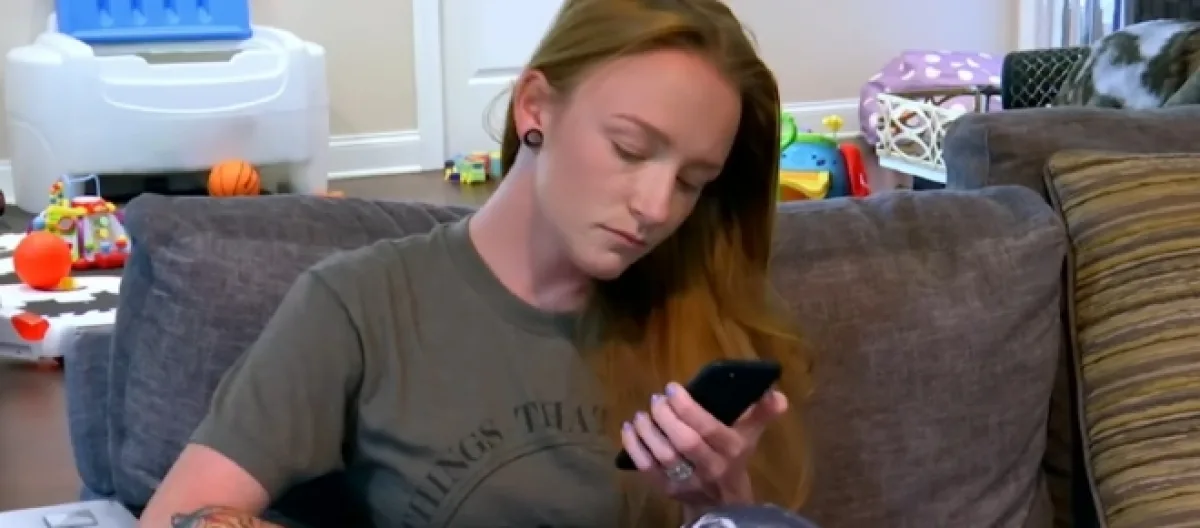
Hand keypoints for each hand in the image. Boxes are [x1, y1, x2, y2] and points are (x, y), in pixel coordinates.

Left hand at [619, 382, 788, 508]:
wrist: (724, 501)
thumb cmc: (734, 458)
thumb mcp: (750, 434)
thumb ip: (762, 412)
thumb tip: (776, 394)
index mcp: (731, 449)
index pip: (708, 429)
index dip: (687, 408)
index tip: (672, 388)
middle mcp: (710, 467)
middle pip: (684, 442)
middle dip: (666, 417)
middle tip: (656, 399)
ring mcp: (688, 481)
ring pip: (663, 455)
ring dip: (647, 431)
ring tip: (642, 413)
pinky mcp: (668, 490)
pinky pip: (647, 468)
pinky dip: (634, 448)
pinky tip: (629, 429)